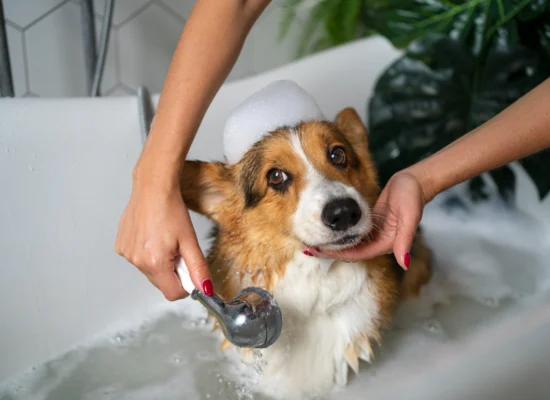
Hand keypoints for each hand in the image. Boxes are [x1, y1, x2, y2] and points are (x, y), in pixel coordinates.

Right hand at [115, 166, 212, 300]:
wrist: (152, 187)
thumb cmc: (171, 209)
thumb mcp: (190, 240)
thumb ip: (198, 268)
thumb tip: (205, 288)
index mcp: (155, 263)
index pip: (172, 293)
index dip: (185, 285)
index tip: (188, 269)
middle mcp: (136, 261)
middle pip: (160, 282)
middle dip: (172, 271)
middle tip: (178, 249)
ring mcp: (126, 254)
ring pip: (149, 271)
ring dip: (160, 261)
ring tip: (164, 239)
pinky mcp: (120, 245)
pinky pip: (138, 259)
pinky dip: (147, 252)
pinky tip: (152, 235)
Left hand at [324, 171, 426, 268]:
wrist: (414, 182)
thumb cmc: (412, 197)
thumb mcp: (409, 216)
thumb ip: (405, 239)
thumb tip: (405, 262)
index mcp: (386, 243)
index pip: (357, 255)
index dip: (338, 254)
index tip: (320, 252)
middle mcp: (379, 241)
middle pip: (352, 252)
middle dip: (332, 252)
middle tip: (310, 249)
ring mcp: (375, 233)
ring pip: (351, 243)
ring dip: (334, 243)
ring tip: (314, 241)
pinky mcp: (371, 223)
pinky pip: (353, 233)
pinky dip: (341, 234)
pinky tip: (328, 230)